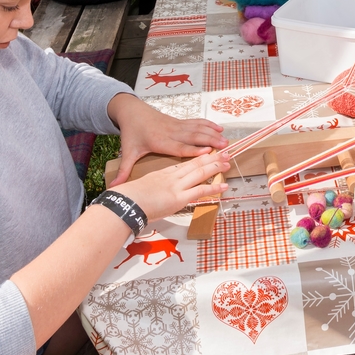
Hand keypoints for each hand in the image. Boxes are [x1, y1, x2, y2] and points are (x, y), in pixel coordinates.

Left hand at [109, 95, 227, 185]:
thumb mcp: (128, 152)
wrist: (131, 111)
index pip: (179, 147)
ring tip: (226, 139)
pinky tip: (219, 128)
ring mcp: (176, 125)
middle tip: (225, 147)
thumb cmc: (131, 132)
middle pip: (193, 137)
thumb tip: (113, 187)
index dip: (193, 150)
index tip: (207, 152)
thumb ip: (124, 170)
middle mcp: (170, 133)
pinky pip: (196, 122)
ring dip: (212, 133)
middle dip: (209, 141)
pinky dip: (208, 124)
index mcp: (160, 142)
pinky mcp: (179, 121)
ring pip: (197, 129)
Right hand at [109, 152, 229, 223]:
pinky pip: (200, 191)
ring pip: (200, 173)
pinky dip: (213, 188)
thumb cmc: (128, 197)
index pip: (185, 164)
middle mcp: (172, 176)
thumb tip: (150, 194)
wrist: (125, 202)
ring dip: (216, 168)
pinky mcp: (179, 197)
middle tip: (226, 153)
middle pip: (196, 163)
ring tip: (228, 163)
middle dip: (212, 158)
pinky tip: (223, 186)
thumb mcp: (140, 188)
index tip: (209, 154)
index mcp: (163, 173)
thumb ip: (149, 189)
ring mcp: (176, 186)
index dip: (198, 158)